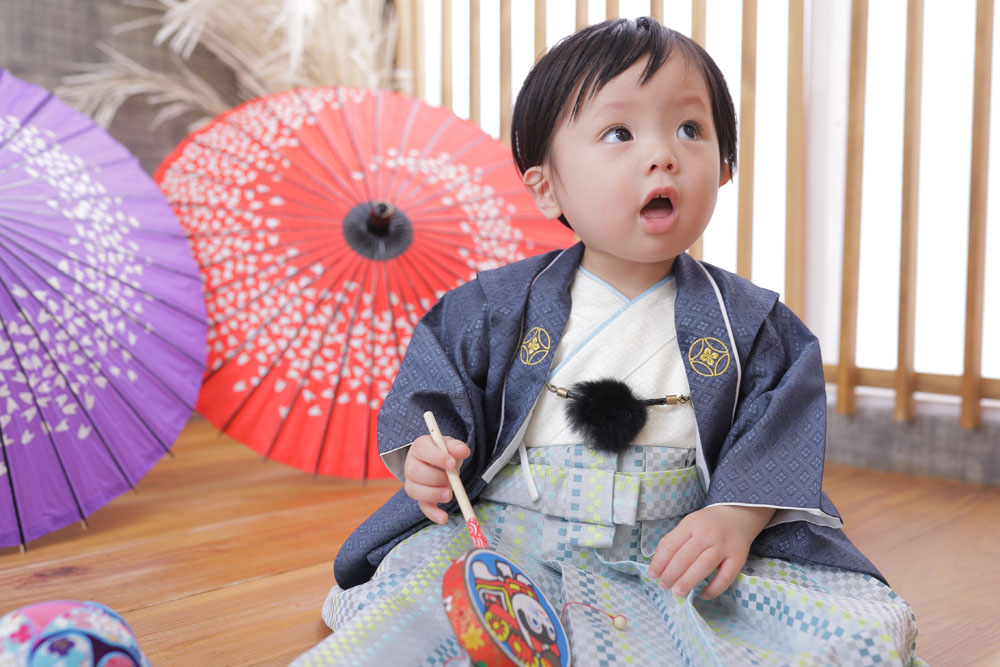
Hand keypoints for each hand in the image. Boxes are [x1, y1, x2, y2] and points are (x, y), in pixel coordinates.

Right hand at [402, 434, 470, 524]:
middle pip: (415, 472)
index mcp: (419, 447)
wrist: (440, 461)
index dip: (436, 457)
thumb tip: (464, 450)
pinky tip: (444, 518)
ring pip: (415, 491)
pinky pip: (423, 507)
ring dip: (433, 494)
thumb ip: (456, 447)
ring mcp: (413, 482)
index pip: (422, 450)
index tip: (452, 463)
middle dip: (434, 478)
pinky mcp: (420, 497)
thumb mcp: (450, 446)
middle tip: (450, 480)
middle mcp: (411, 464)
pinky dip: (433, 514)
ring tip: (449, 494)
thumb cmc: (444, 452)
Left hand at [647, 505, 774, 599]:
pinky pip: (726, 577)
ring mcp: (724, 546)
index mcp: (691, 524)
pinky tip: (703, 595)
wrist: (738, 515)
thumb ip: (674, 540)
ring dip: (688, 581)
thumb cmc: (708, 524)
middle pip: (685, 557)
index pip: (671, 545)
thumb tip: (658, 563)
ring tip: (678, 592)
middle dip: (671, 574)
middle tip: (664, 585)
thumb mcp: (688, 523)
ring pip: (703, 567)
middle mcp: (707, 534)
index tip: (653, 575)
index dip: (659, 562)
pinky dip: (714, 589)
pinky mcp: (739, 558)